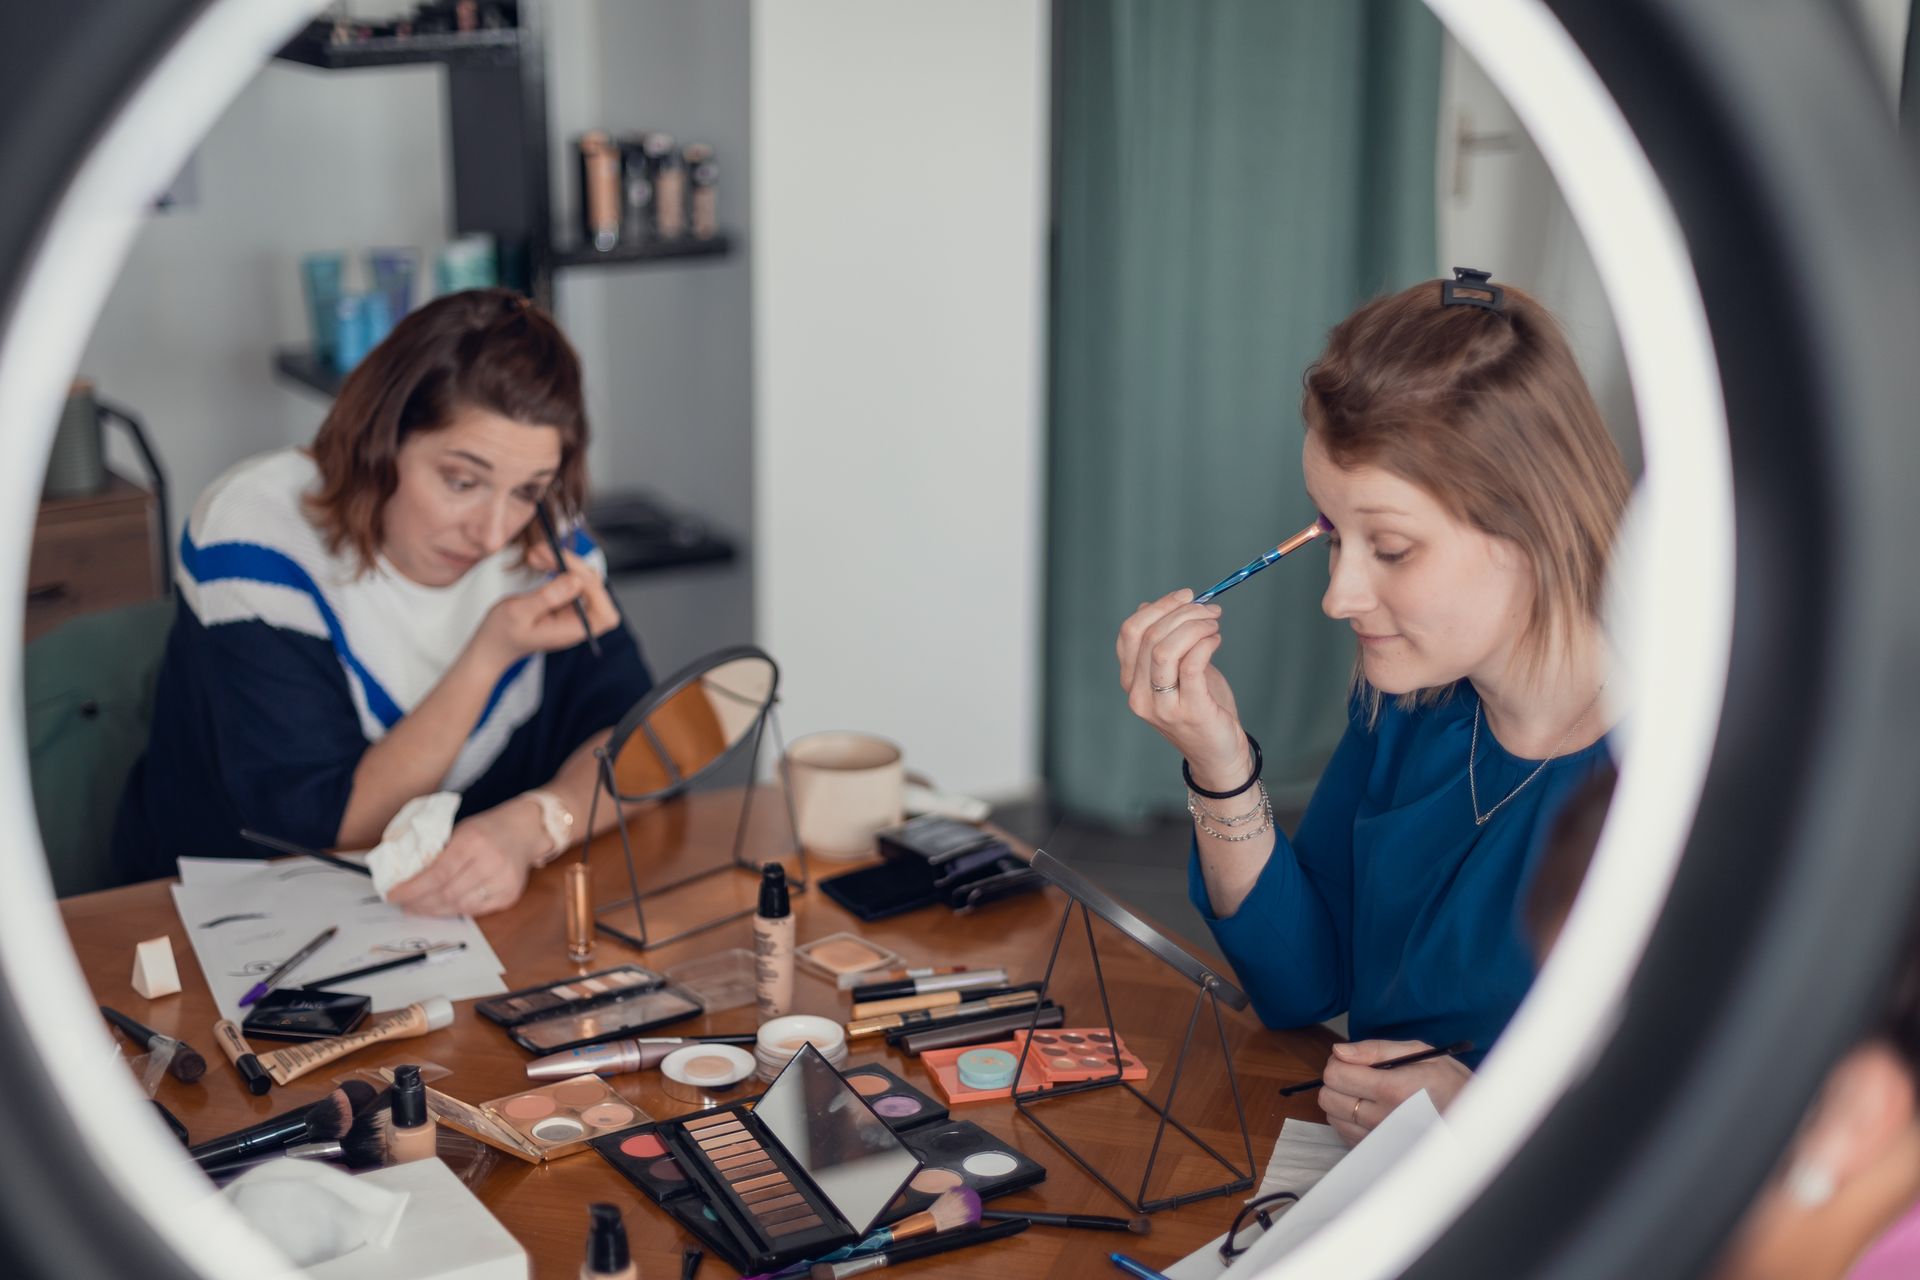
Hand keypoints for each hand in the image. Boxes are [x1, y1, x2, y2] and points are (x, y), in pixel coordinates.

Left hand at [385, 800, 544, 916]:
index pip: (437, 873)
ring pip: (461, 906)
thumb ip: (439, 853)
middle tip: (404, 905)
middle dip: (420, 903)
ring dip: (435, 911)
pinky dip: (455, 911)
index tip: (393, 895)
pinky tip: (442, 908)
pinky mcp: (509, 895)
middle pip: (447, 894)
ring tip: (418, 909)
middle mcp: (490, 862)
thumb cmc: (487, 829)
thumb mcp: (460, 831)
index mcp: (473, 841)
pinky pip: (476, 910)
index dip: (413, 889)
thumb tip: (407, 878)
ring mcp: (503, 881)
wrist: (525, 830)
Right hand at [473, 548, 619, 668]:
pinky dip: (556, 565)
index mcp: (573, 632)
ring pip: (583, 578)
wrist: (491, 643)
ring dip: (563, 561)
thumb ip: (548, 597)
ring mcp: (573, 611)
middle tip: (544, 552)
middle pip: (596, 590)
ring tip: (536, 554)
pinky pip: (570, 577)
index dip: (593, 589)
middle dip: (573, 566)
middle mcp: (578, 622)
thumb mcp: (518, 612)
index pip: (604, 613)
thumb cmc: (502, 633)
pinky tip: (538, 559)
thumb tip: (577, 581)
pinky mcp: (564, 601)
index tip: (566, 571)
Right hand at [1117, 588, 1246, 787]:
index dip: (1158, 607)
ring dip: (1194, 626)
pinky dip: (1205, 643)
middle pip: (1149, 636)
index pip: (1130, 632)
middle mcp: (1139, 694)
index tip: (1185, 596)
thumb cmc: (1200, 709)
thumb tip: (1150, 606)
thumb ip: (1162, 644)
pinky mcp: (1189, 711)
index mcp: (1131, 681)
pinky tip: (1216, 640)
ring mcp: (1162, 706)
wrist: (1218, 754)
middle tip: (1209, 610)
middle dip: (1182, 613)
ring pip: (1165, 649)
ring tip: (1213, 624)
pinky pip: (1192, 665)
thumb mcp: (1176, 673)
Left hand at [1317, 1039, 1474, 1144]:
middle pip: (1328, 1097)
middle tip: (1360, 1076)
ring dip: (1343, 1101)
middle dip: (1338, 1082)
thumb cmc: (1450, 1084)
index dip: (1340, 1063)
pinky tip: (1371, 1111)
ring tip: (1368, 1094)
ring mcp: (1378, 1138)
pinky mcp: (1377, 1152)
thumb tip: (1340, 1051)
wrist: (1475, 1123)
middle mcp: (1382, 1118)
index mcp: (1393, 1089)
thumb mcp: (1421, 1053)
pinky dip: (1350, 1120)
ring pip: (1333, 1117)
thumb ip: (1375, 1050)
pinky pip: (1345, 1134)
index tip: (1355, 1062)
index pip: (1336, 1075)